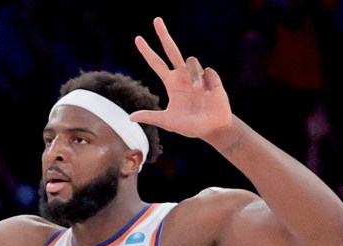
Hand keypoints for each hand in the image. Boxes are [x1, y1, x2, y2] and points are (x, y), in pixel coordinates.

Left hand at [131, 17, 233, 141]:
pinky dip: (207, 82)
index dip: (147, 51)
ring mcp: (197, 75)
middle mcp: (182, 75)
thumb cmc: (190, 126)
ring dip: (194, 75)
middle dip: (164, 35)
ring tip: (199, 92)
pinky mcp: (212, 77)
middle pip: (171, 50)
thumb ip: (151, 117)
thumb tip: (130, 117)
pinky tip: (209, 93)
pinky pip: (207, 71)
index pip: (156, 63)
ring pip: (191, 61)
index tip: (138, 38)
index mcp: (171, 83)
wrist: (212, 129)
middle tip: (156, 20)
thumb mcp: (168, 122)